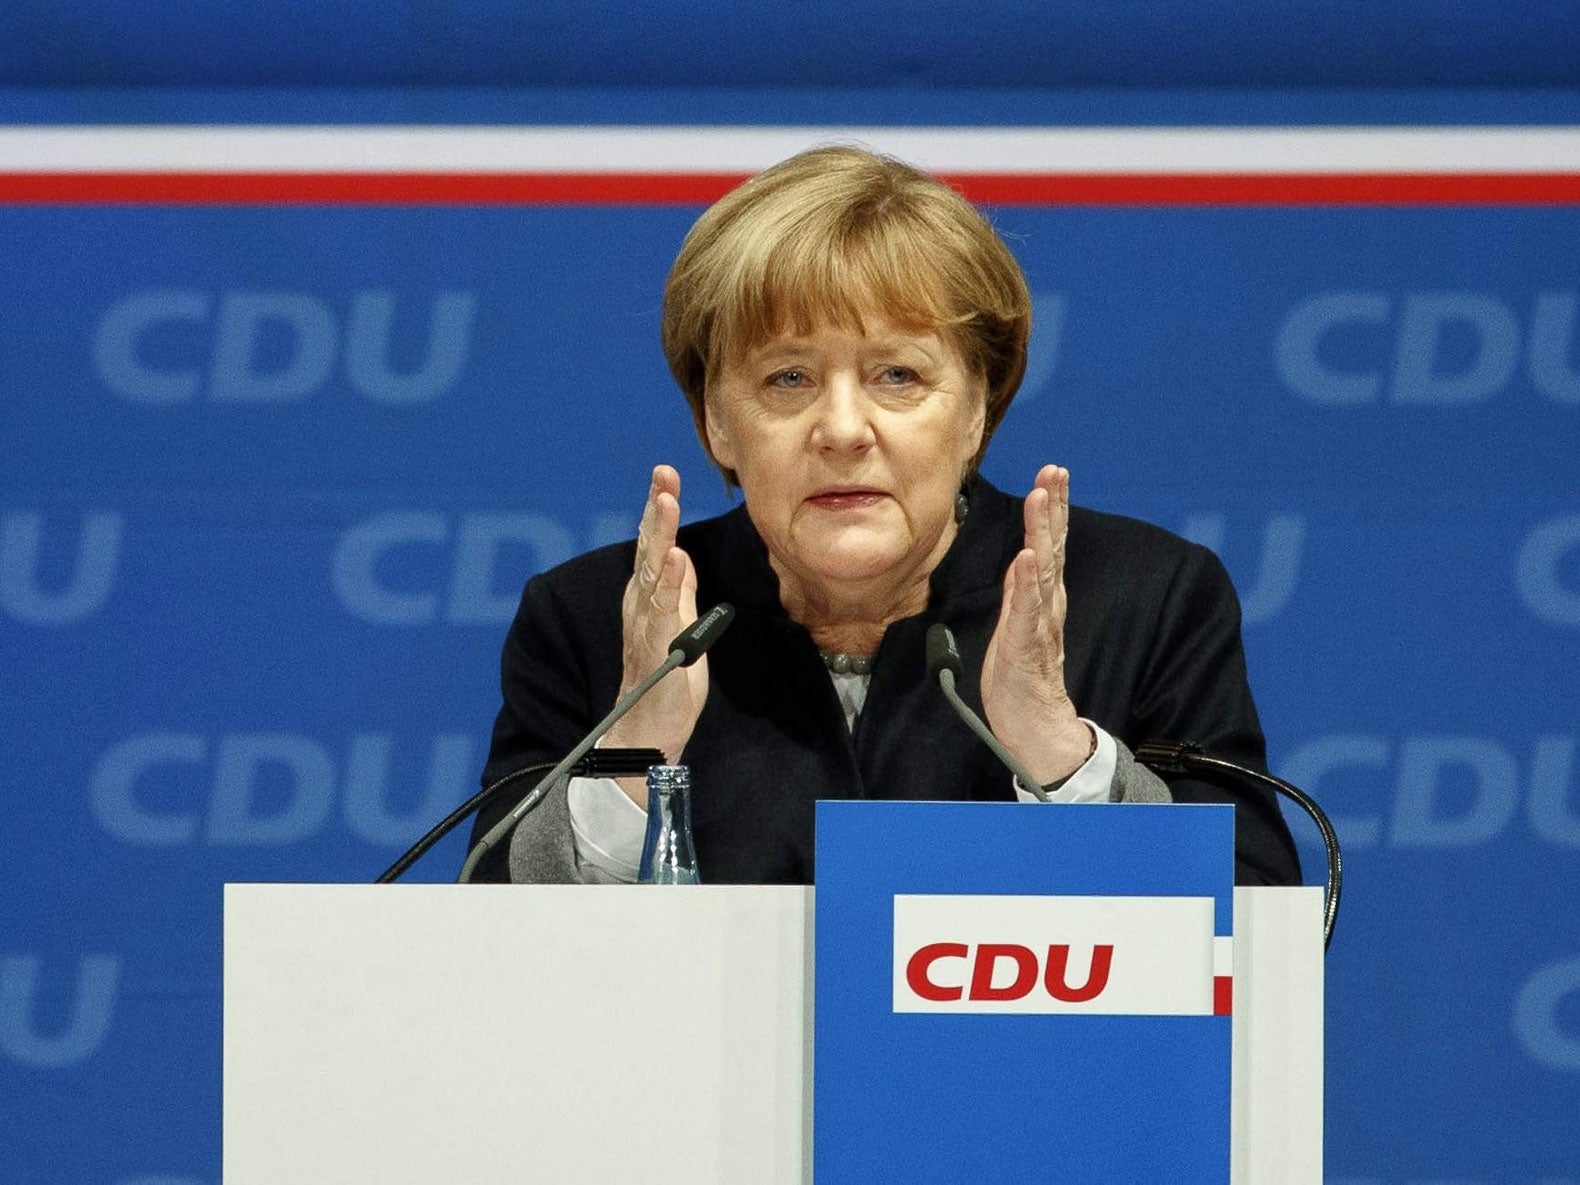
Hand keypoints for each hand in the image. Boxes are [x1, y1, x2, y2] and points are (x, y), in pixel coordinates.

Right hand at [602, 465, 708, 804]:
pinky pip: (662, 608)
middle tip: (662, 474)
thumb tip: (682, 557)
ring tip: (666, 502)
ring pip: (652, 570)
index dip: (659, 508)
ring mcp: (646, 623)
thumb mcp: (679, 626)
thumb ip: (679, 592)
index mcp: (649, 596)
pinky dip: (669, 581)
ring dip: (660, 534)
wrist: (648, 730)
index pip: (655, 544)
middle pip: (649, 547)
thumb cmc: (665, 681)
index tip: (666, 475)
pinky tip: (675, 557)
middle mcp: (641, 603)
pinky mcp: (656, 645)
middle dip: (656, 508)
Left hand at [979, 465, 1093, 785]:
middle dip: (1052, 508)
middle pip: (1051, 548)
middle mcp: (1046, 606)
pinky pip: (1026, 611)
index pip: (1049, 546)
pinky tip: (1026, 558)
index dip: (1052, 509)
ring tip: (1041, 499)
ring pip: (1041, 570)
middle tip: (1054, 471)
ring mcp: (1037, 625)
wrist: (1033, 725)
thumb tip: (1021, 559)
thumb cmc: (1023, 677)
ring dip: (1041, 533)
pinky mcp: (1025, 647)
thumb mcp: (1018, 625)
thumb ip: (1022, 593)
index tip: (1053, 472)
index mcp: (1043, 599)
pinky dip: (1027, 584)